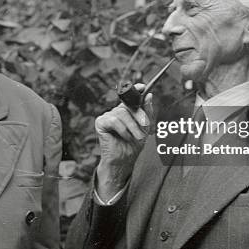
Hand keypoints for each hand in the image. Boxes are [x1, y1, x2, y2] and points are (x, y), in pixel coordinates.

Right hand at [95, 85, 153, 200]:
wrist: (123, 160)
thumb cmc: (133, 145)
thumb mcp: (145, 128)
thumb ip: (147, 112)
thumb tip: (149, 95)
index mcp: (126, 111)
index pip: (130, 96)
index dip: (135, 89)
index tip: (143, 87)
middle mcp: (116, 111)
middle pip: (128, 104)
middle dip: (139, 115)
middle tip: (145, 126)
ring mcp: (107, 116)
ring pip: (122, 113)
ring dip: (132, 126)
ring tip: (136, 137)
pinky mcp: (100, 122)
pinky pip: (113, 120)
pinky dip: (122, 129)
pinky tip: (124, 137)